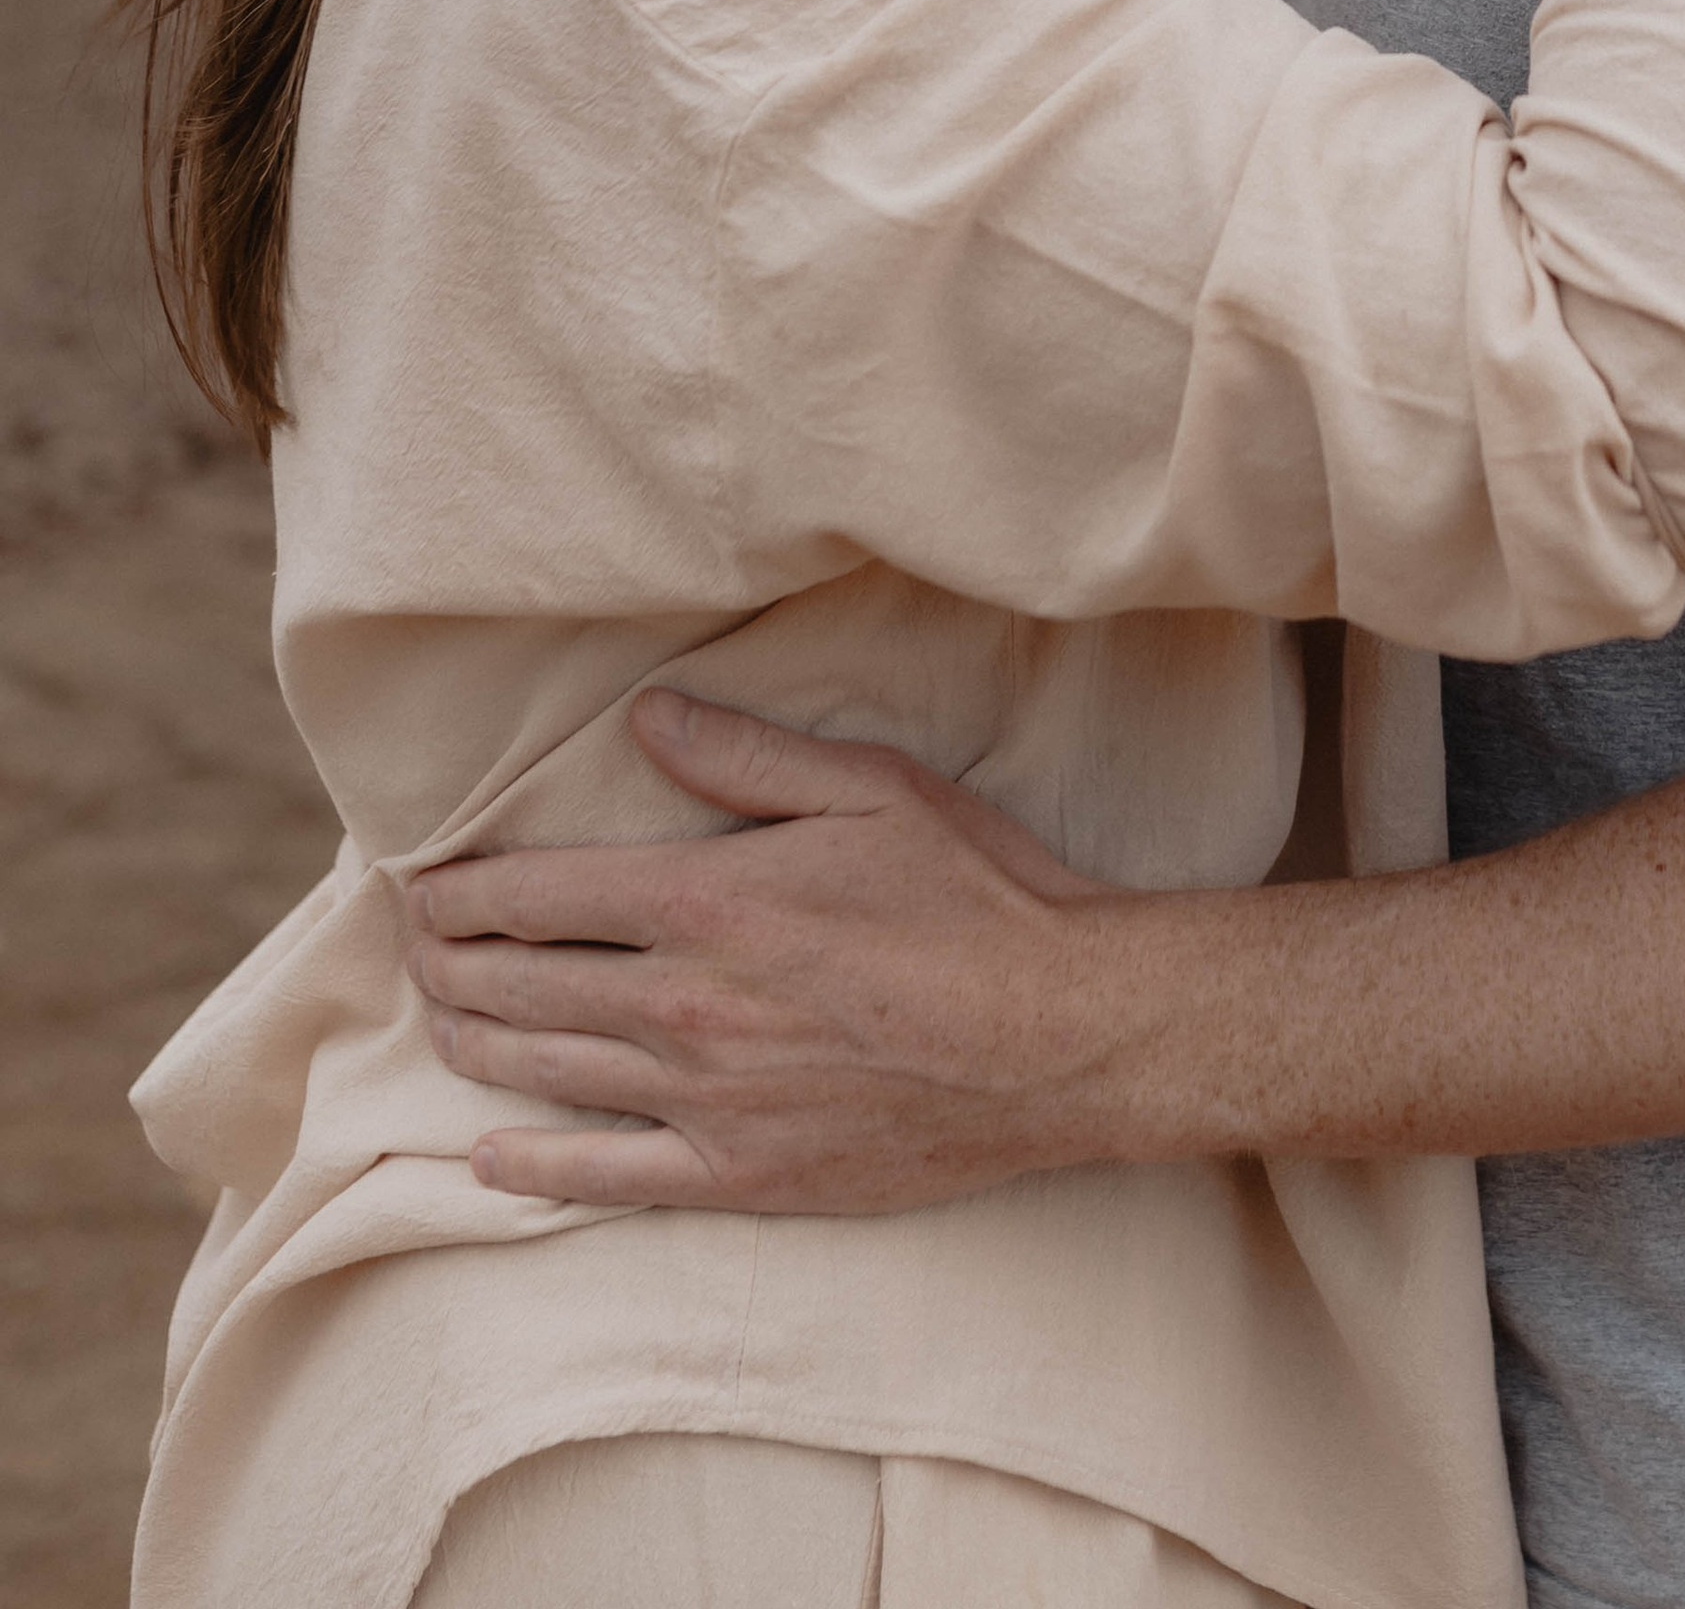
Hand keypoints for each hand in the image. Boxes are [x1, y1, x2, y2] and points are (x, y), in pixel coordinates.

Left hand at [405, 691, 1125, 1211]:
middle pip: (521, 984)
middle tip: (412, 944)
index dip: (460, 888)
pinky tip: (487, 1157)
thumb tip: (644, 718)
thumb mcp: (870, 789)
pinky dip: (533, 1168)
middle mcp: (685, 1007)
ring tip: (438, 1019)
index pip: (538, 893)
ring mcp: (708, 1102)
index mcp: (708, 902)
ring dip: (472, 1042)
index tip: (420, 880)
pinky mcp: (742, 1175)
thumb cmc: (976, 895)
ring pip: (546, 1073)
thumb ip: (745, 756)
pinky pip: (607, 1179)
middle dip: (445, 961)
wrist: (1060, 1037)